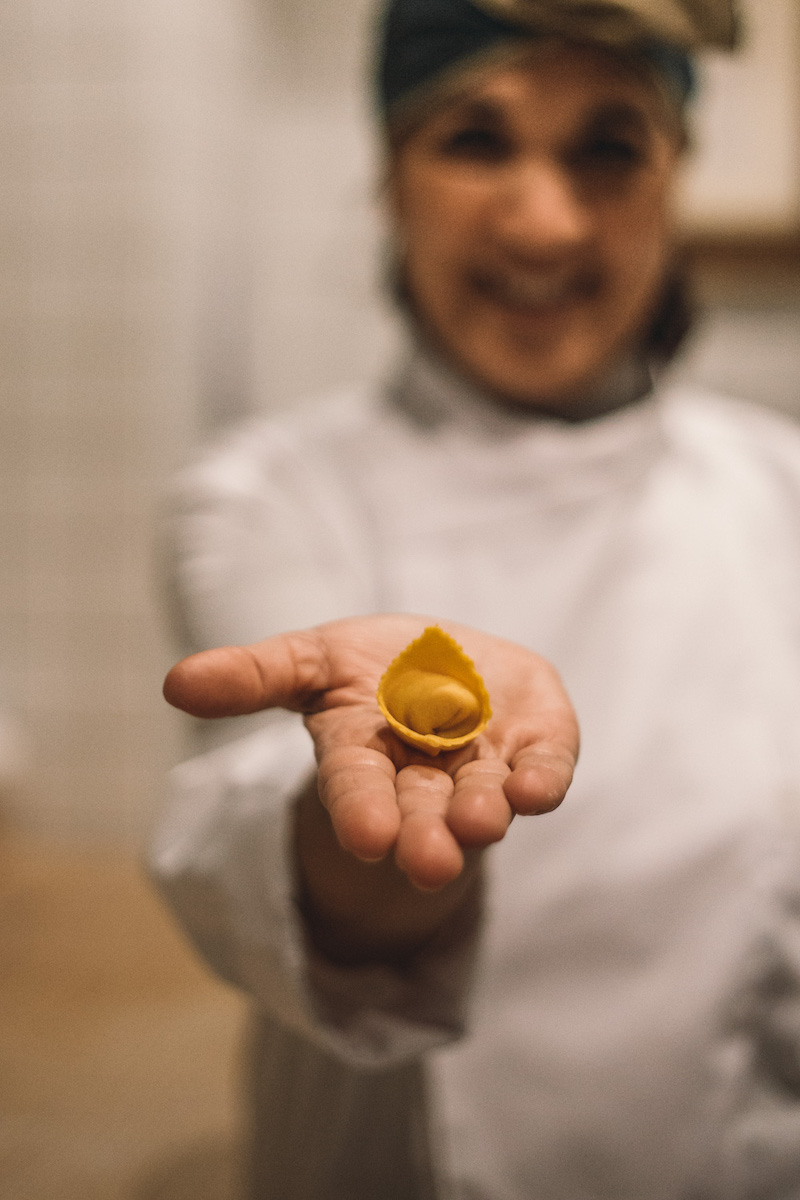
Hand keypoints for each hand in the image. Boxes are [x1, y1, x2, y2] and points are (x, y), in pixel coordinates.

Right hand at [164, 615, 578, 891]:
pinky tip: (536, 790)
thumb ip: (254, 675)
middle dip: (424, 836)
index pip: (357, 787)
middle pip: (421, 808)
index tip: (367, 839)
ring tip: (480, 824)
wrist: (450, 661)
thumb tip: (174, 684)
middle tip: (429, 863)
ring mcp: (484, 761)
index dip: (361, 810)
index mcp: (362, 754)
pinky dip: (542, 779)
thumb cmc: (371, 666)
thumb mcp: (309, 660)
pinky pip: (544, 766)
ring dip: (481, 812)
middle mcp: (423, 772)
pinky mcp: (537, 743)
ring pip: (481, 796)